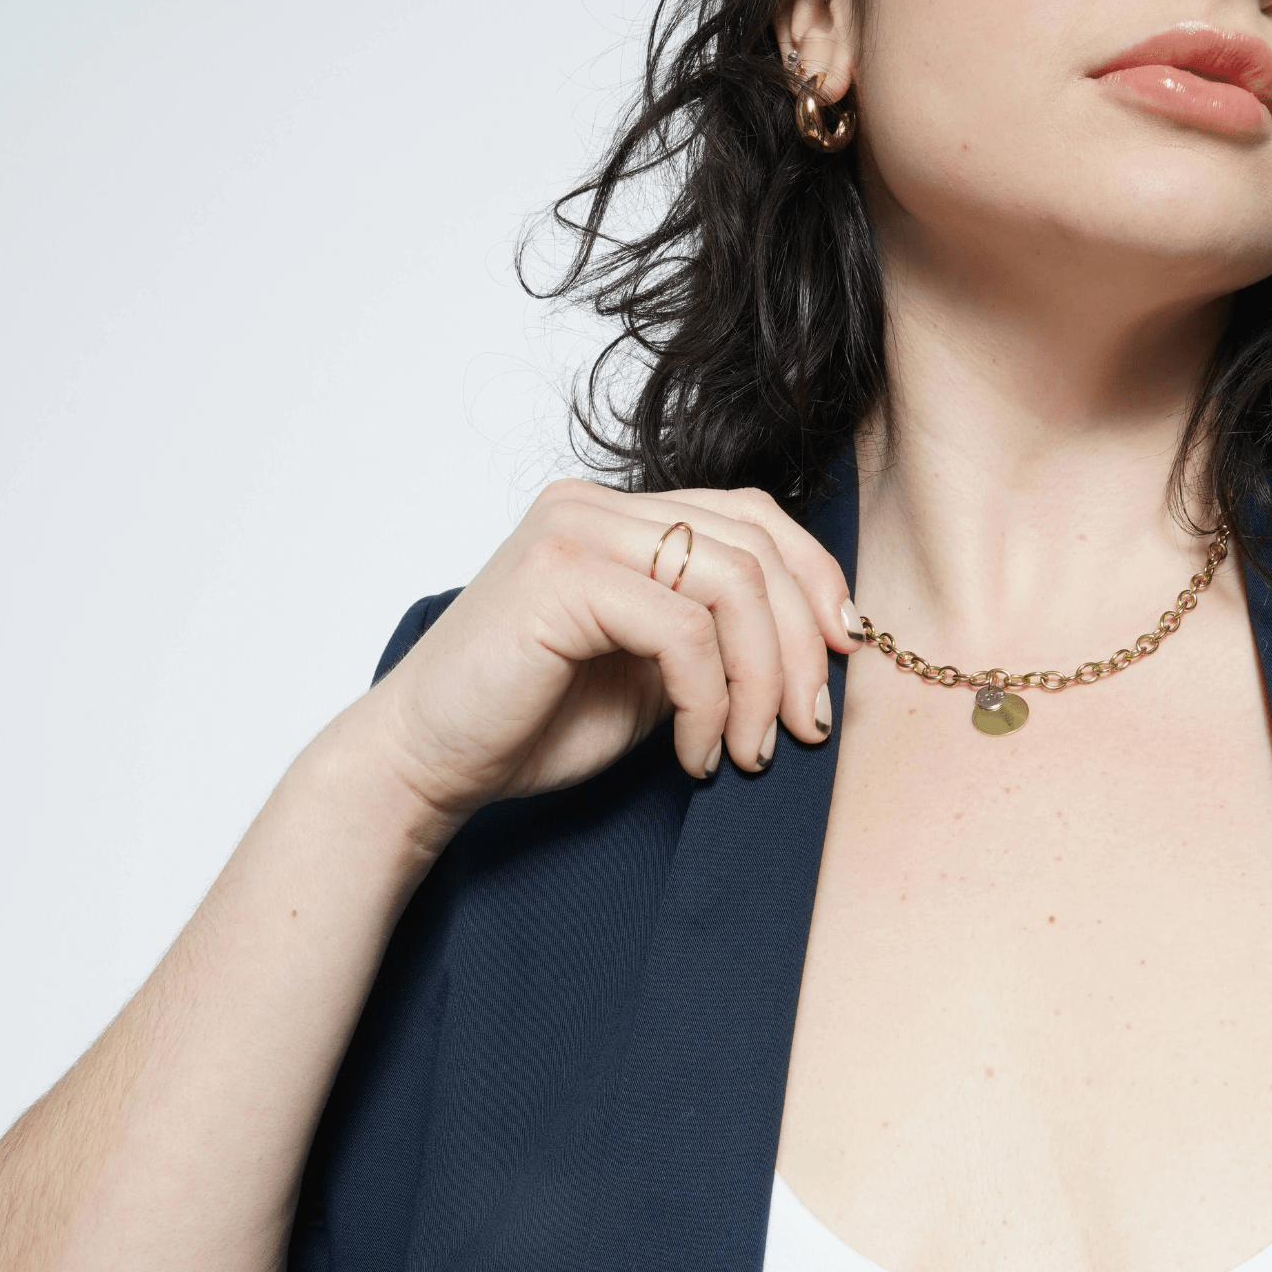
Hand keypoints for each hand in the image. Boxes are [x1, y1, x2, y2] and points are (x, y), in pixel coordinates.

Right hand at [362, 477, 855, 834]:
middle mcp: (595, 507)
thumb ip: (712, 639)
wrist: (428, 764)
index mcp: (618, 519)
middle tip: (807, 726)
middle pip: (756, 545)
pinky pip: (683, 629)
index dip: (815, 580)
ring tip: (749, 749)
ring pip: (731, 582)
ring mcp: (575, 532)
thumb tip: (817, 647)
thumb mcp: (649, 674)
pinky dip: (709, 701)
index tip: (843, 658)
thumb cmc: (528, 726)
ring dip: (762, 679)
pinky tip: (695, 754)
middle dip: (801, 644)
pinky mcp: (561, 578)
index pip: (753, 516)